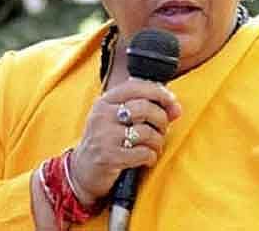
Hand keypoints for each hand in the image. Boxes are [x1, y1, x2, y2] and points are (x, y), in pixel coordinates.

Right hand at [69, 78, 181, 204]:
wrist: (83, 171)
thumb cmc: (107, 141)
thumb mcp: (117, 119)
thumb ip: (144, 109)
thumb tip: (176, 109)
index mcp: (105, 101)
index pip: (136, 86)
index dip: (160, 93)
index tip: (173, 104)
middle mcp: (102, 115)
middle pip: (145, 108)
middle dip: (162, 119)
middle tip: (163, 129)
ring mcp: (104, 136)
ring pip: (146, 132)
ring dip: (158, 141)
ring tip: (155, 146)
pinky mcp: (109, 157)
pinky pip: (143, 153)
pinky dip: (151, 156)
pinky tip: (147, 159)